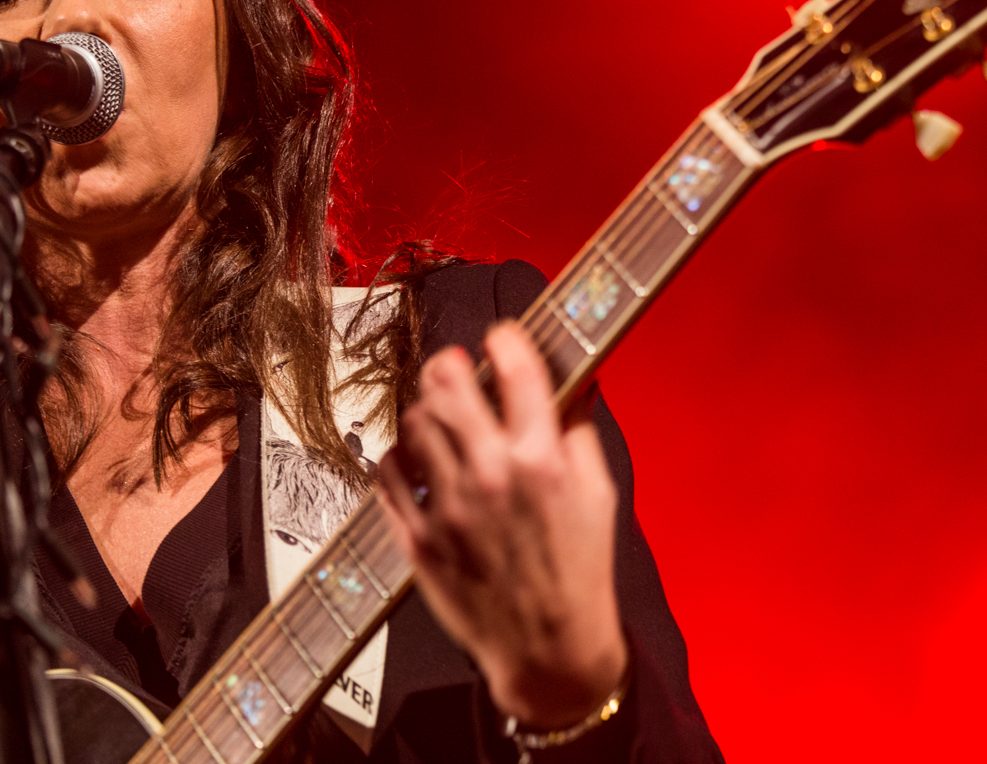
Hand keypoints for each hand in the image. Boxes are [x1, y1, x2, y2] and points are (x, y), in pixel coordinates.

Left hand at [376, 322, 628, 727]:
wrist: (549, 648)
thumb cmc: (579, 570)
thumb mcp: (599, 494)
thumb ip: (578, 433)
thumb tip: (568, 385)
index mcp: (543, 459)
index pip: (516, 368)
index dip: (505, 340)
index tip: (501, 339)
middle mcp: (492, 475)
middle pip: (448, 383)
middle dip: (452, 366)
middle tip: (456, 370)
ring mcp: (448, 506)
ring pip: (415, 421)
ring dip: (427, 412)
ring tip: (441, 422)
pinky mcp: (417, 536)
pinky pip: (387, 471)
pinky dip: (399, 457)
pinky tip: (417, 461)